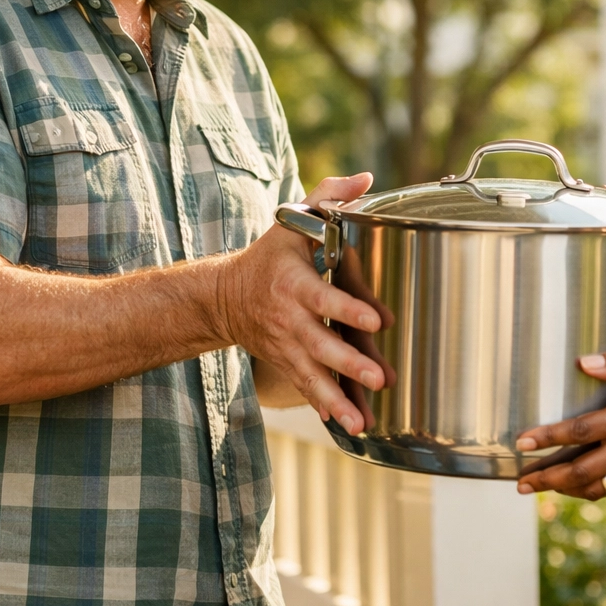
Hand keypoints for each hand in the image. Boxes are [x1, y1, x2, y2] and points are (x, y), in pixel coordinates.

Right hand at [220, 173, 384, 434]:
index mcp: (294, 282)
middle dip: (350, 364)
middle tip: (380, 377)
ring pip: (312, 376)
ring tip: (363, 421)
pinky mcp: (285, 363)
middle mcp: (288, 319)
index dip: (349, 309)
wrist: (224, 296)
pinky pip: (304, 388)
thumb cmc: (271, 254)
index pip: (324, 297)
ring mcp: (285, 346)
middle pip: (320, 345)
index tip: (378, 320)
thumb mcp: (293, 219)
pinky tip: (345, 426)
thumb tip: (366, 179)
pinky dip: (323, 406)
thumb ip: (329, 196)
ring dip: (337, 400)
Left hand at [514, 349, 605, 498]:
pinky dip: (588, 490)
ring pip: (593, 487)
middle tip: (520, 482)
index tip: (522, 443)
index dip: (548, 438)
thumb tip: (584, 362)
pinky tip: (572, 485)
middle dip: (546, 478)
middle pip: (579, 472)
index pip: (580, 432)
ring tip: (538, 487)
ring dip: (562, 489)